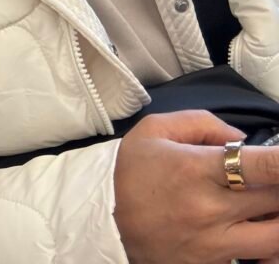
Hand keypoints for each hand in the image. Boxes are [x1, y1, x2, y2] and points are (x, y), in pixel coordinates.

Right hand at [114, 110, 278, 262]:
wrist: (110, 228)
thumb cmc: (134, 176)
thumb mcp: (152, 131)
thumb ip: (200, 122)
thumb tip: (241, 137)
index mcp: (196, 169)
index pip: (262, 166)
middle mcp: (211, 208)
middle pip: (277, 198)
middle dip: (278, 184)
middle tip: (266, 178)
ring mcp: (217, 243)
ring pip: (277, 235)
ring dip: (278, 215)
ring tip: (264, 204)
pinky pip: (263, 261)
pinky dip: (271, 249)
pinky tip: (259, 231)